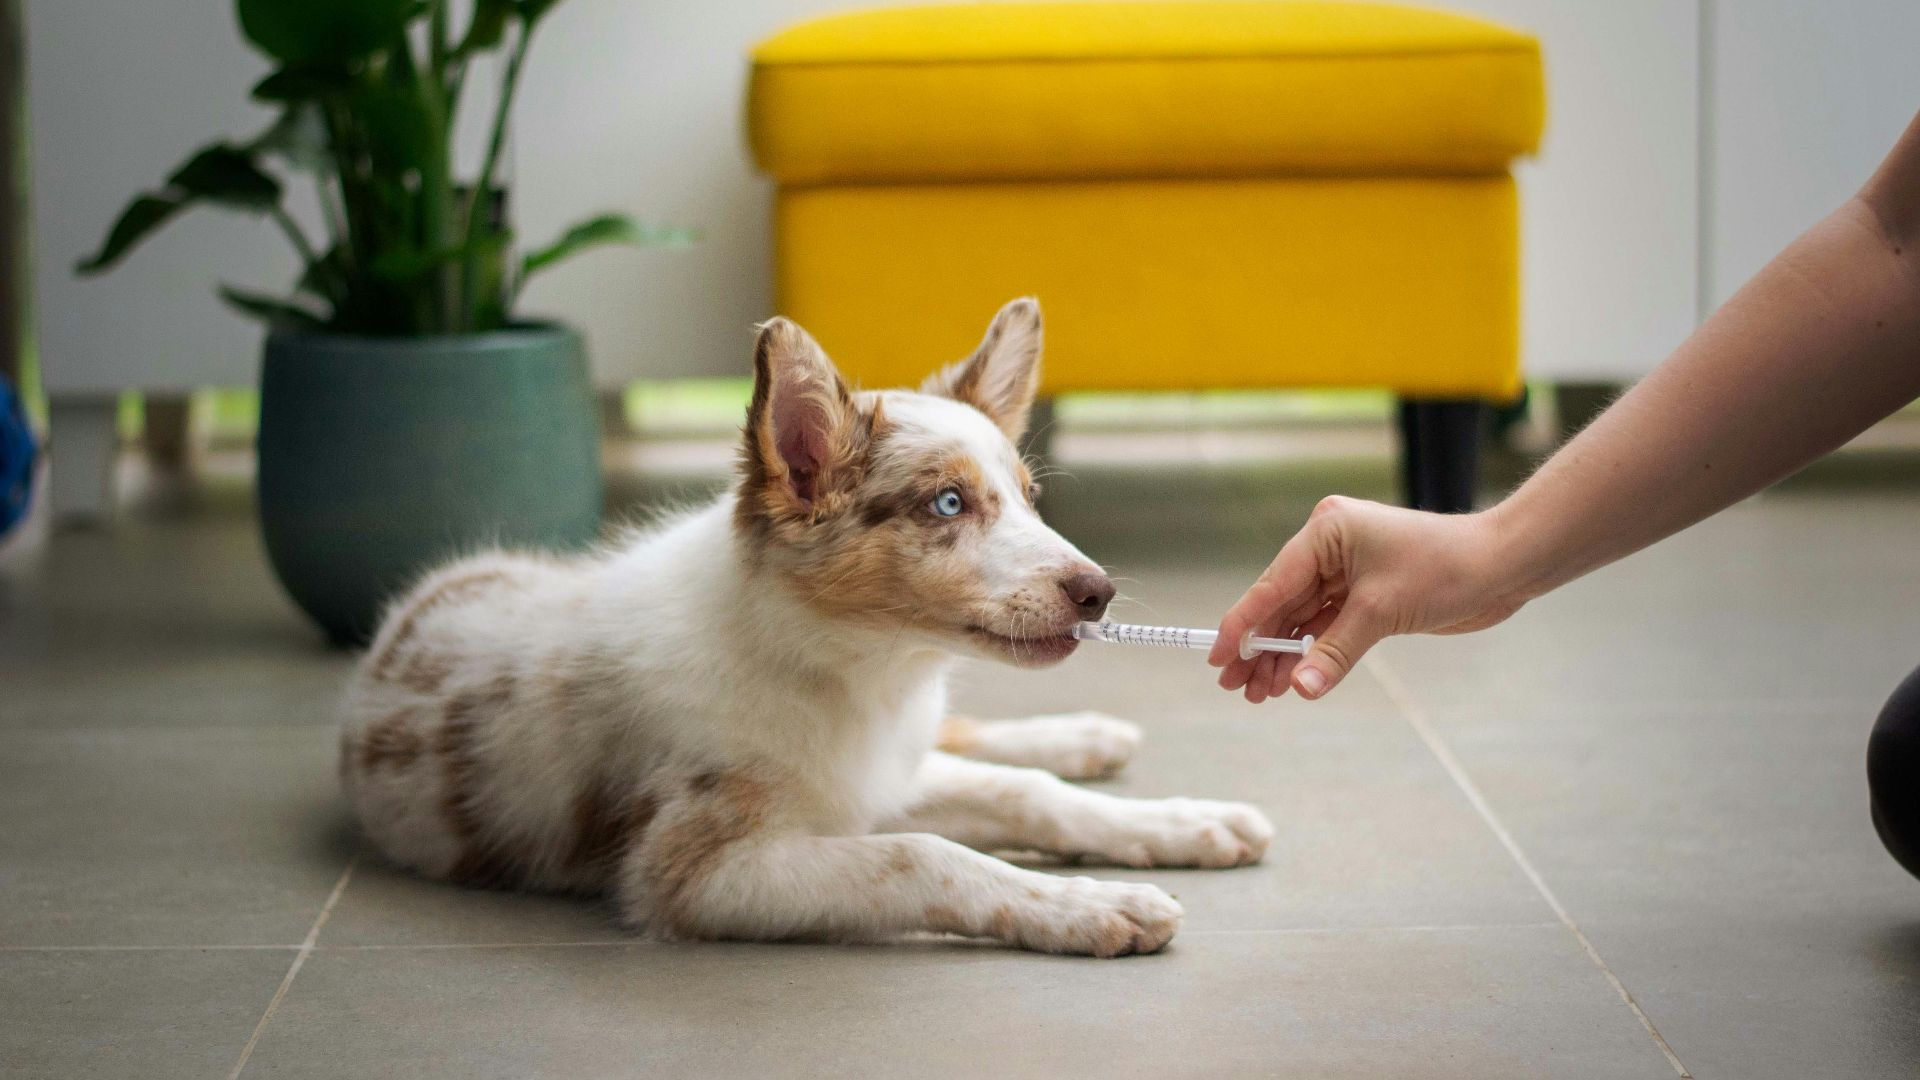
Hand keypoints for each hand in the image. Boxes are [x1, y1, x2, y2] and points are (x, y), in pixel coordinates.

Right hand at [1207, 497, 1528, 701]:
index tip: (1217, 657)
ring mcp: (1347, 570)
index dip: (1242, 624)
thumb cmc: (1446, 569)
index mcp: (1326, 531)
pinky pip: (1326, 625)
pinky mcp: (1365, 593)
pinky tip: (1293, 679)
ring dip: (1283, 656)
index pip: (1272, 584)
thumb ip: (1335, 651)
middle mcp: (1330, 547)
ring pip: (1301, 619)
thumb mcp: (1381, 611)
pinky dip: (1311, 652)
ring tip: (1260, 694)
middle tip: (1235, 687)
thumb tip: (1301, 688)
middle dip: (1260, 648)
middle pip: (1281, 604)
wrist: (1502, 567)